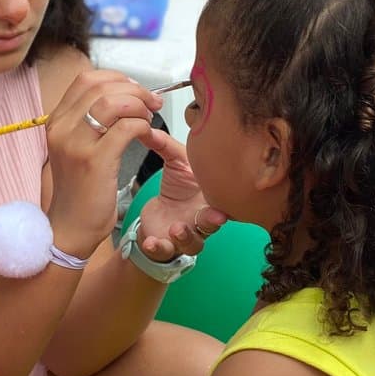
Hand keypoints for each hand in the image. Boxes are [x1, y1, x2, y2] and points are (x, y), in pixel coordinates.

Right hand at [45, 70, 161, 255]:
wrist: (70, 228)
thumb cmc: (80, 190)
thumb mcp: (75, 149)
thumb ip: (89, 122)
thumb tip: (120, 97)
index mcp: (56, 122)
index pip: (86, 80)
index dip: (116, 79)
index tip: (135, 90)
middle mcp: (61, 128)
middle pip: (101, 86)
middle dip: (134, 89)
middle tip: (152, 103)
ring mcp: (75, 144)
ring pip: (113, 102)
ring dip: (139, 105)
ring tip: (149, 119)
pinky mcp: (94, 161)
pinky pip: (126, 128)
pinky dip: (142, 126)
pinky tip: (147, 136)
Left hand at [133, 128, 227, 261]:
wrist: (160, 215)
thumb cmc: (177, 190)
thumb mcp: (175, 163)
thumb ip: (164, 144)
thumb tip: (148, 124)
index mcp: (211, 199)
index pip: (224, 201)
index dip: (226, 201)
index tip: (225, 198)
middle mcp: (202, 221)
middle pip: (213, 224)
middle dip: (213, 221)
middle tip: (213, 215)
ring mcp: (187, 235)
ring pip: (193, 242)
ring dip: (186, 236)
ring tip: (177, 228)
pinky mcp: (168, 244)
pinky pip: (166, 251)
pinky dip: (159, 247)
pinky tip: (151, 242)